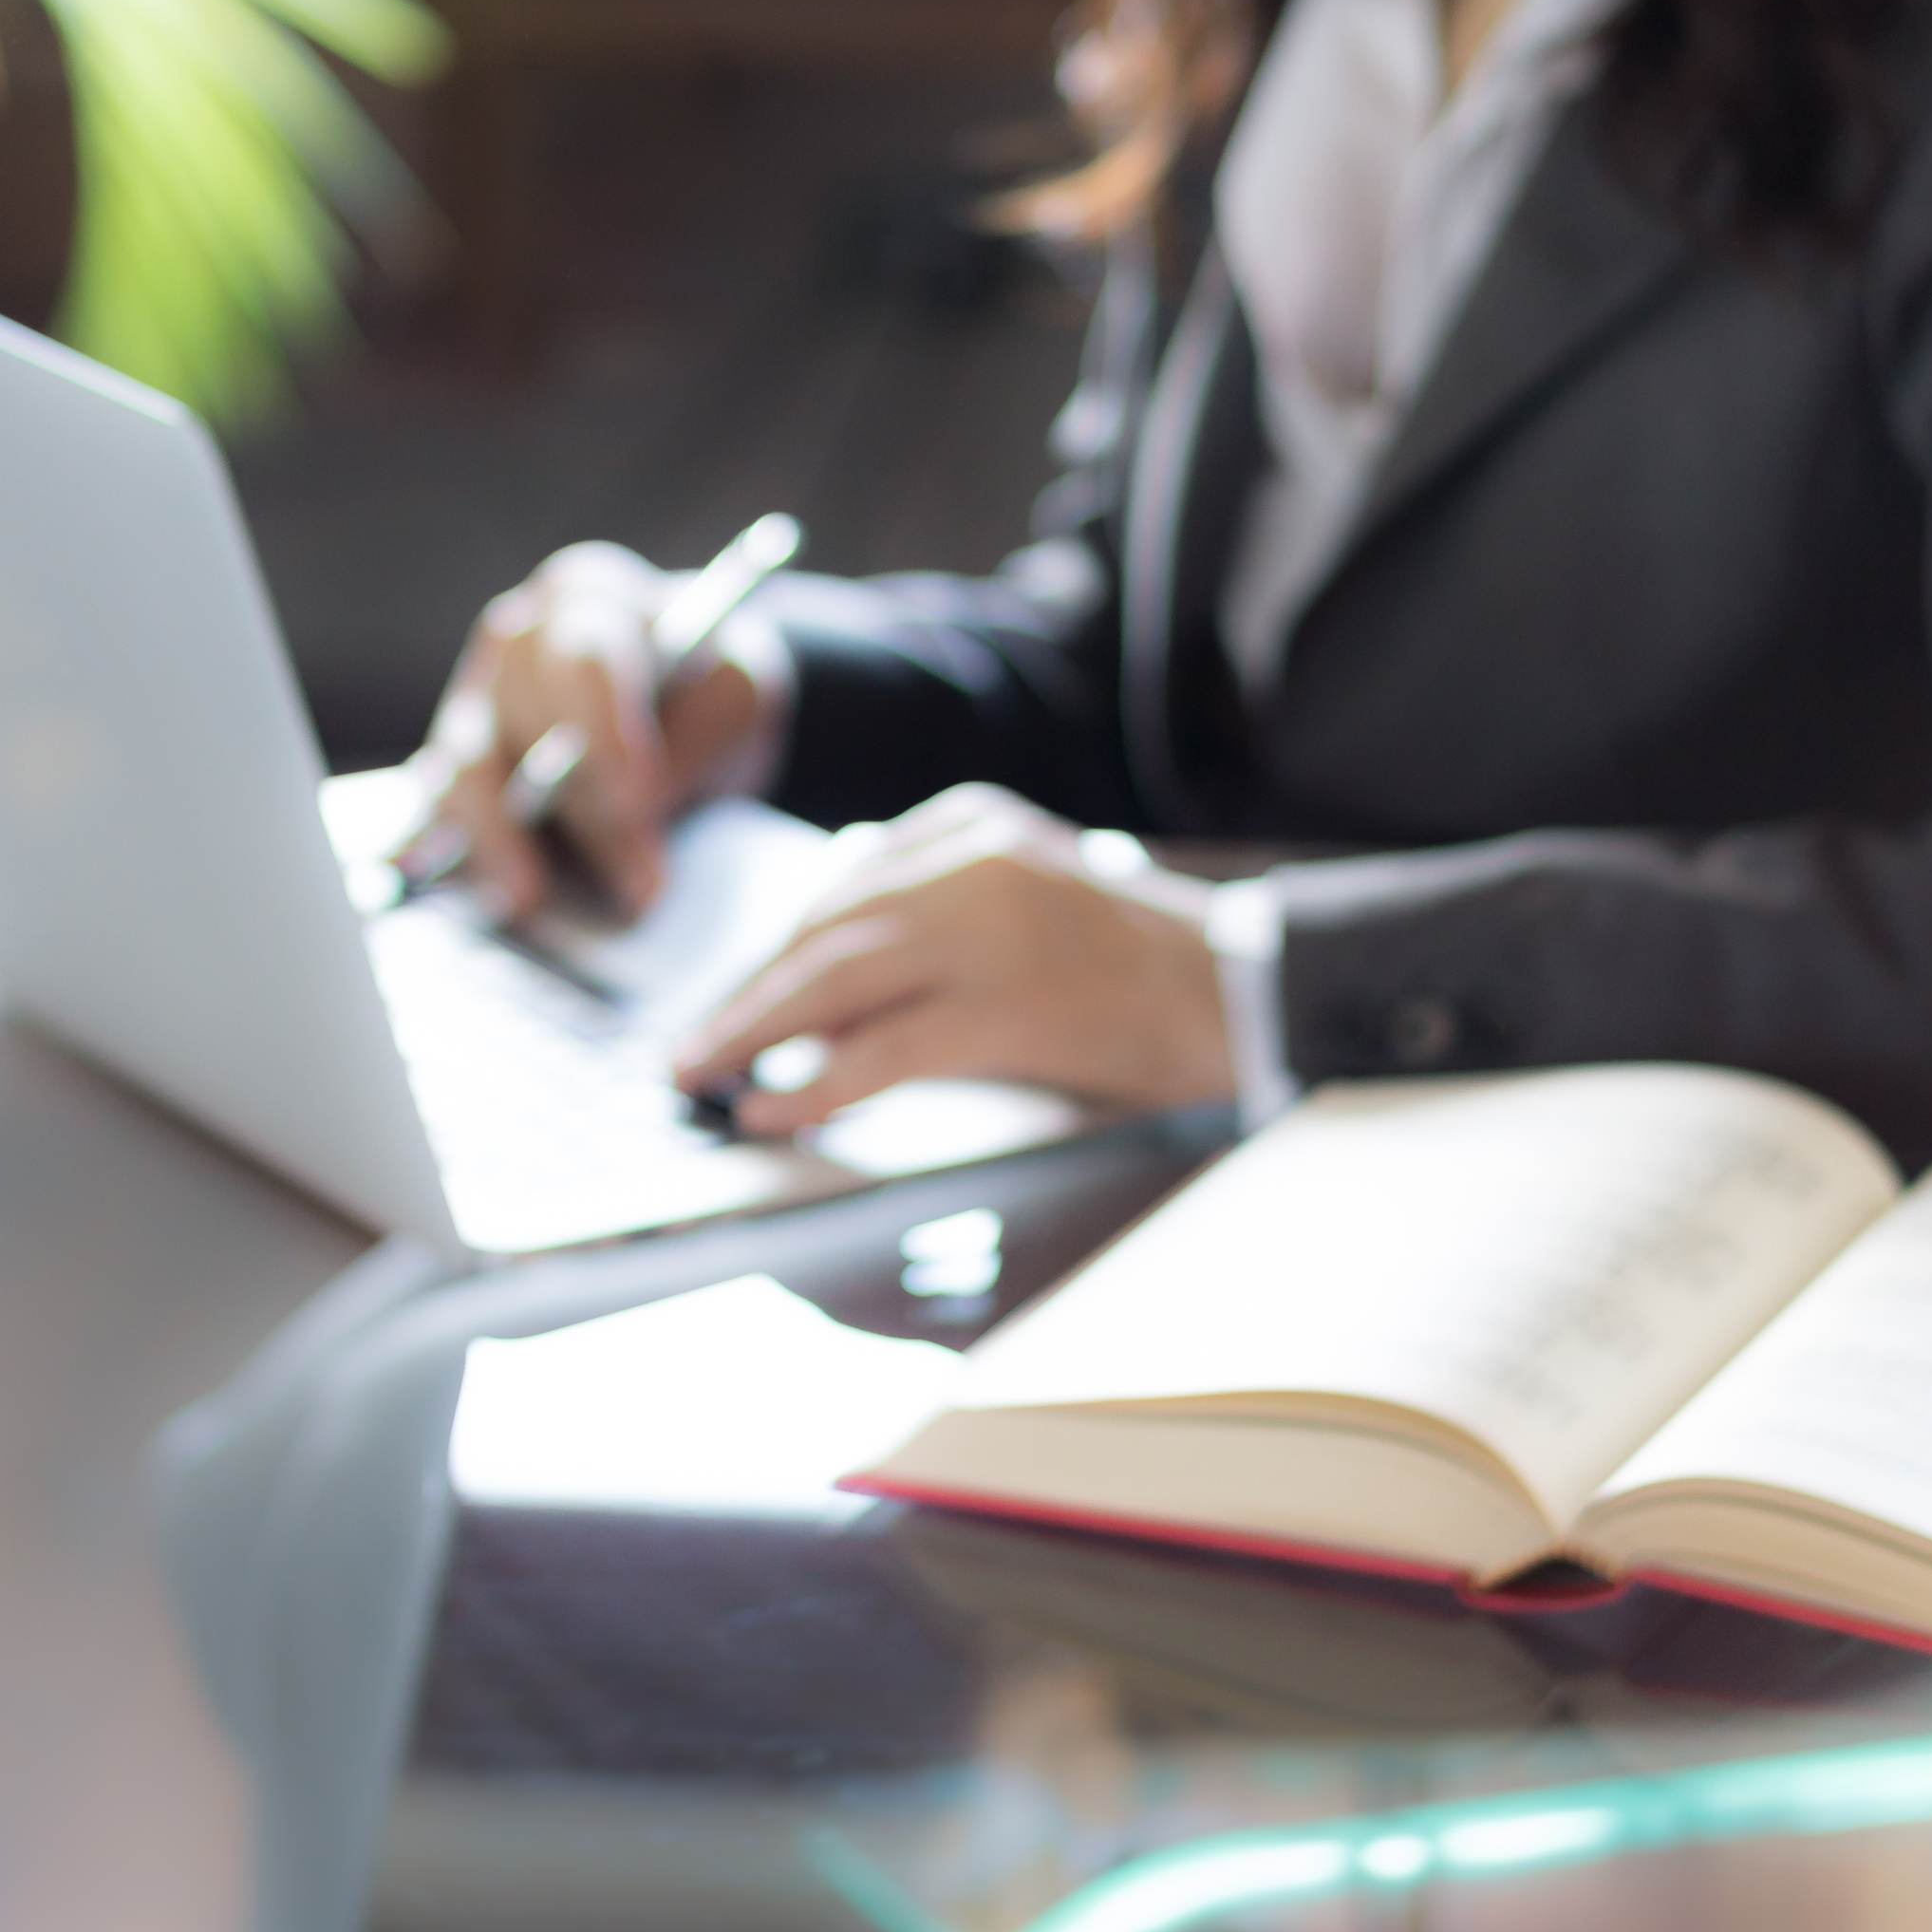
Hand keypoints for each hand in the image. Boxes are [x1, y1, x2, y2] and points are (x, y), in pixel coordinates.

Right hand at [402, 542, 766, 919]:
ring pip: (465, 767)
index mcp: (589, 597)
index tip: (636, 798)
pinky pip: (441, 811)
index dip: (605, 730)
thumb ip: (695, 739)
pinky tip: (498, 897)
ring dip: (500, 839)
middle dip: (582, 810)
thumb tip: (635, 812)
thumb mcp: (737, 697)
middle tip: (642, 884)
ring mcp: (475, 701)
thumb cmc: (708, 690)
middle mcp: (516, 638)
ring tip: (533, 898)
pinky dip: (466, 855)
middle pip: (527, 721)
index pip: (584, 658)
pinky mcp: (455, 767)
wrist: (685, 710)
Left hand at [670, 785, 1235, 1135]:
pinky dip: (815, 1083)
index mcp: (971, 823)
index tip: (728, 1001)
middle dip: (747, 994)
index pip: (840, 887)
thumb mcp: (1026, 890)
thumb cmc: (1132, 960)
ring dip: (753, 1033)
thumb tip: (827, 910)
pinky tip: (771, 1108)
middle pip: (824, 929)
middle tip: (688, 1047)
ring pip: (834, 980)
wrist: (1243, 991)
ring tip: (701, 1076)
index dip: (774, 955)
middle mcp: (972, 860)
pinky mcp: (1007, 1005)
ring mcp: (989, 929)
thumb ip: (931, 891)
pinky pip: (884, 1048)